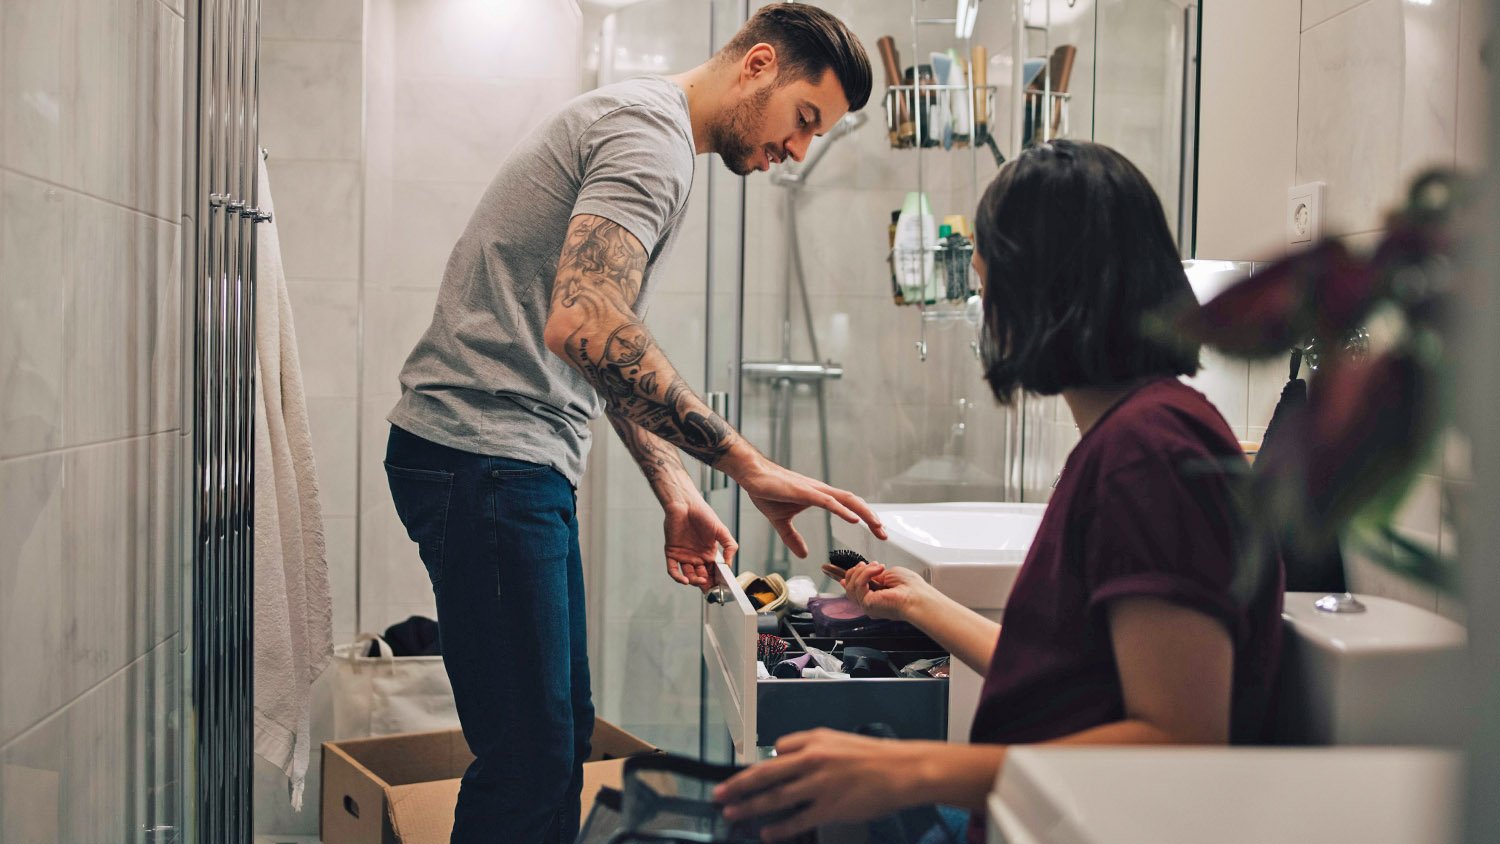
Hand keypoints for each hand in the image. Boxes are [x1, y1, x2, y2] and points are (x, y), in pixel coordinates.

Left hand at [663, 497, 736, 592]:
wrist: (685, 504)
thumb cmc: (703, 514)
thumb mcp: (721, 530)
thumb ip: (729, 546)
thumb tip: (729, 565)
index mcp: (709, 553)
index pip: (713, 572)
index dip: (717, 580)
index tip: (721, 587)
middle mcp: (696, 556)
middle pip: (701, 576)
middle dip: (706, 584)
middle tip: (710, 589)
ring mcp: (683, 555)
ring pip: (688, 575)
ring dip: (694, 581)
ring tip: (700, 581)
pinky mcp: (671, 553)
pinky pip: (673, 569)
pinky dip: (678, 577)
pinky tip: (686, 580)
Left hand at [713, 728, 926, 840]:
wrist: (902, 771)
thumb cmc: (872, 756)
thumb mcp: (837, 739)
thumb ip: (808, 745)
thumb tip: (781, 757)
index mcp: (813, 741)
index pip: (776, 751)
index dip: (759, 765)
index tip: (743, 777)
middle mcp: (812, 761)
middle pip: (765, 775)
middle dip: (738, 786)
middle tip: (719, 794)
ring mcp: (819, 786)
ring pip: (775, 798)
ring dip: (750, 807)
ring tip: (732, 813)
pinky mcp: (830, 808)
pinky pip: (797, 820)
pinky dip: (779, 828)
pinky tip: (766, 833)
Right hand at [737, 461, 885, 557]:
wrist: (752, 475)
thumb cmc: (767, 491)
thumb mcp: (781, 521)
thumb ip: (793, 538)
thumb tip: (804, 554)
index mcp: (819, 497)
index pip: (849, 506)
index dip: (865, 518)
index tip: (877, 532)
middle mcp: (822, 491)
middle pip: (854, 503)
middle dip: (871, 518)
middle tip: (884, 535)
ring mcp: (814, 490)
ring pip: (847, 500)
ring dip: (864, 513)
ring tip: (877, 526)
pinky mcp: (804, 492)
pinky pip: (828, 501)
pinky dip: (843, 510)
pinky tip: (853, 518)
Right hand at [838, 562, 929, 621]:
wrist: (918, 596)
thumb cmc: (911, 587)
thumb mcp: (889, 574)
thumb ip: (875, 574)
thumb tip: (865, 572)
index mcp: (876, 598)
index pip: (855, 590)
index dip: (850, 578)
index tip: (853, 568)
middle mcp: (870, 603)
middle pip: (849, 588)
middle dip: (855, 572)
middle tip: (865, 564)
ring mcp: (867, 605)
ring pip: (852, 585)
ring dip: (863, 571)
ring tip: (877, 566)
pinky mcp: (867, 604)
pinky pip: (858, 585)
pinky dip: (866, 573)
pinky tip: (877, 569)